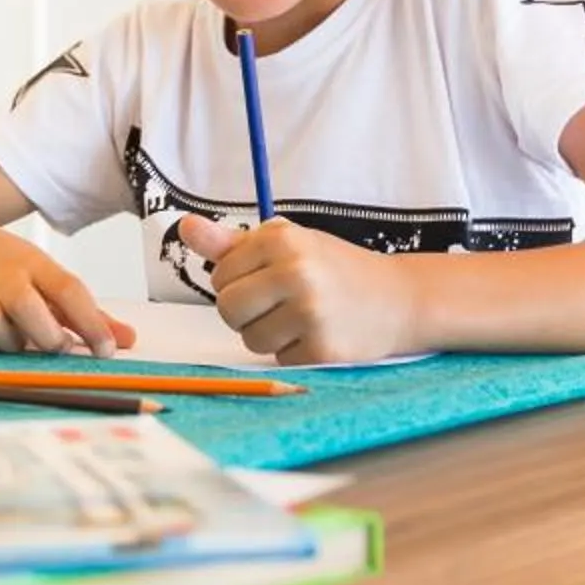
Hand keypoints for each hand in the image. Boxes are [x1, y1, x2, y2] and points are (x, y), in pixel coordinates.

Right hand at [0, 222, 137, 356]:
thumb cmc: (7, 269)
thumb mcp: (47, 278)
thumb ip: (86, 312)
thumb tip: (129, 339)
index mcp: (33, 264)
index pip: (68, 290)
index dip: (91, 322)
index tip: (107, 350)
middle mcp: (1, 276)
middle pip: (25, 305)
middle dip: (46, 335)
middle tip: (58, 347)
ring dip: (9, 342)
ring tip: (17, 340)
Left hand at [179, 214, 423, 364]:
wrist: (400, 299)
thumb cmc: (334, 269)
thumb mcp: (286, 244)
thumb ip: (231, 243)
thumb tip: (184, 226)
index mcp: (281, 239)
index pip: (220, 275)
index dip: (238, 282)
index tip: (267, 279)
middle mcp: (295, 272)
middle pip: (227, 309)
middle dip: (245, 313)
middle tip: (278, 304)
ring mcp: (310, 312)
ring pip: (250, 339)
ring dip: (268, 335)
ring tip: (301, 319)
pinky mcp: (323, 349)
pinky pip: (279, 358)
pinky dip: (293, 352)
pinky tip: (318, 334)